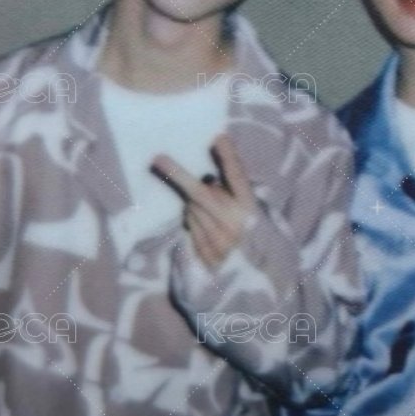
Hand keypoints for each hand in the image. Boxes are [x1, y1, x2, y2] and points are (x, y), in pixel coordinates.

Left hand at [152, 134, 255, 269]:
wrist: (256, 278)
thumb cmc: (252, 234)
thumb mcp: (252, 210)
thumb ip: (232, 193)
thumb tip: (206, 179)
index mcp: (251, 209)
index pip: (238, 179)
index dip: (229, 159)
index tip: (219, 137)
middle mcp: (234, 224)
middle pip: (200, 193)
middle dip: (178, 175)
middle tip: (157, 158)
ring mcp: (219, 242)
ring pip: (191, 208)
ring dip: (194, 204)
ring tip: (212, 212)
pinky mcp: (206, 255)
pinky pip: (190, 226)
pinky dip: (194, 221)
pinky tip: (207, 227)